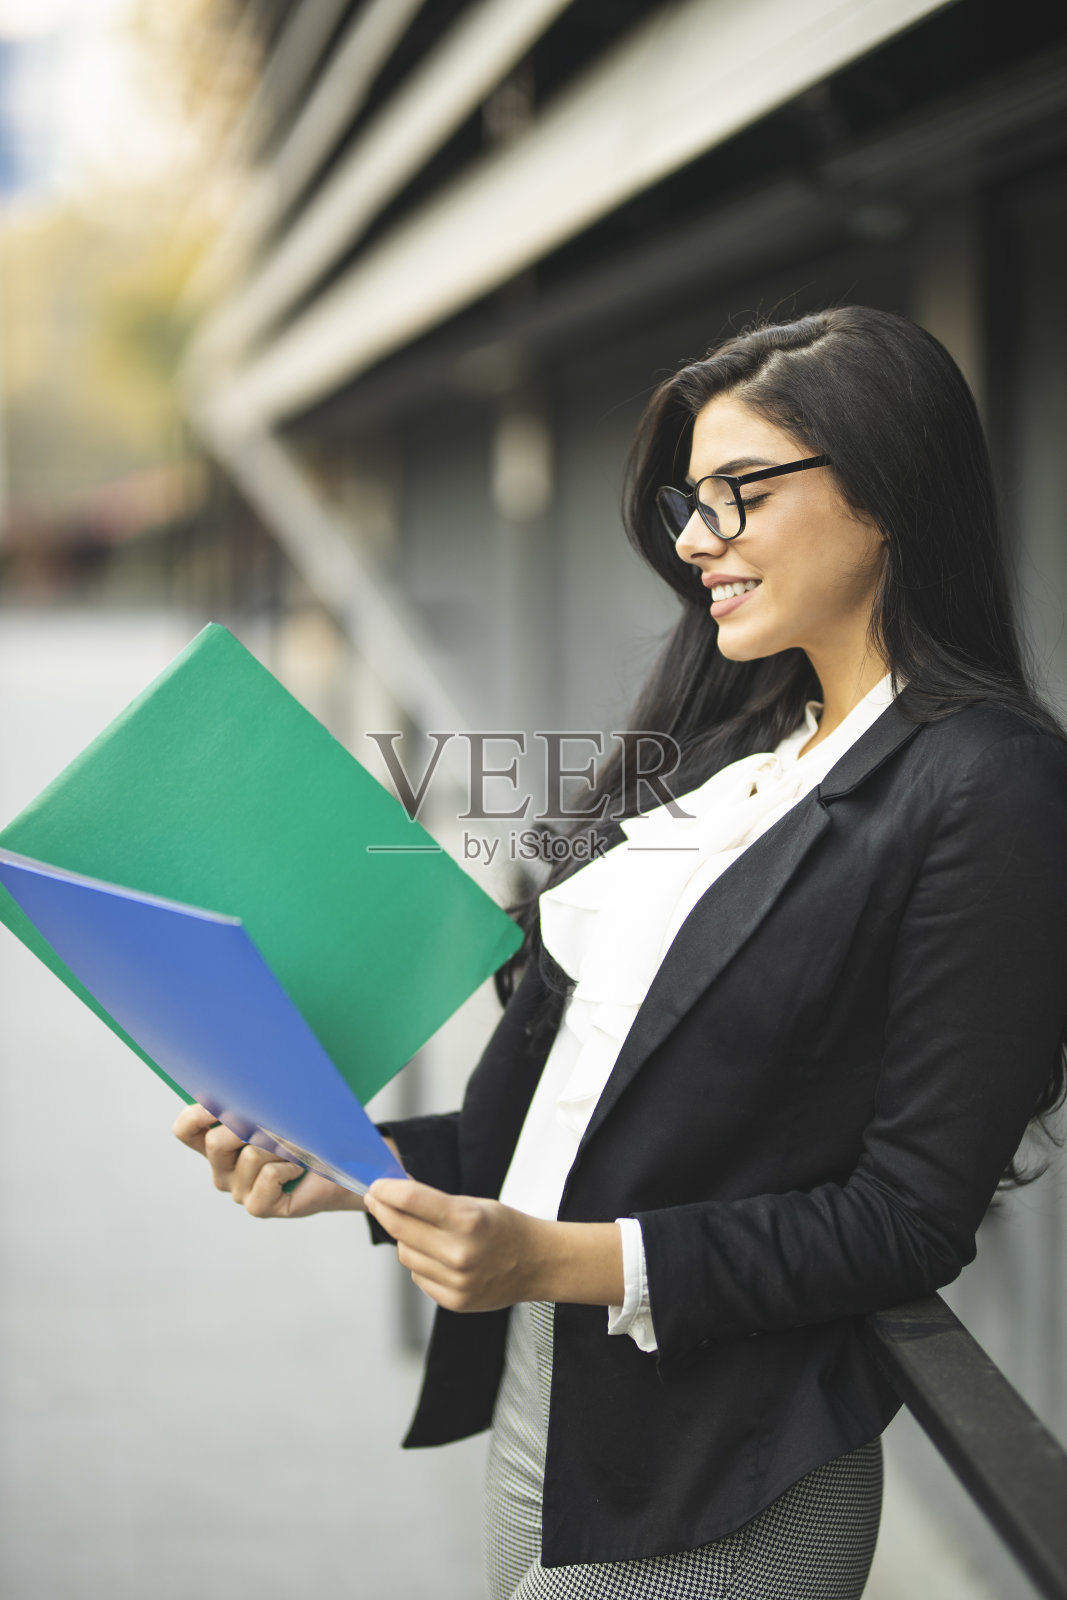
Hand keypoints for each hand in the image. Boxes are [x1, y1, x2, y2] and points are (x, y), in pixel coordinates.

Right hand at [172, 1103, 368, 1217]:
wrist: (344, 1164)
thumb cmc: (311, 1132)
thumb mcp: (281, 1109)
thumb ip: (256, 1100)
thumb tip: (243, 1085)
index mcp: (220, 1142)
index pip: (186, 1129)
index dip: (196, 1114)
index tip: (218, 1100)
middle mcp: (223, 1169)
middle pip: (216, 1142)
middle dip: (250, 1126)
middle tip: (278, 1124)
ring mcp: (239, 1190)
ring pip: (249, 1156)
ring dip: (281, 1145)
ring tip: (297, 1148)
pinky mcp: (259, 1206)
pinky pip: (268, 1177)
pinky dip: (290, 1165)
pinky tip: (300, 1168)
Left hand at [363, 1179, 624, 1312]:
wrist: (537, 1263)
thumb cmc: (505, 1227)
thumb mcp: (474, 1204)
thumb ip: (434, 1203)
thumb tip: (392, 1194)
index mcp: (468, 1220)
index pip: (411, 1201)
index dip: (386, 1191)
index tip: (375, 1186)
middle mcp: (460, 1253)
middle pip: (400, 1229)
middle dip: (383, 1210)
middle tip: (375, 1199)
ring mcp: (456, 1281)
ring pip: (406, 1255)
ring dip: (405, 1239)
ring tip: (420, 1230)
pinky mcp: (454, 1301)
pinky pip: (419, 1277)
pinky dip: (421, 1263)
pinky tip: (436, 1254)